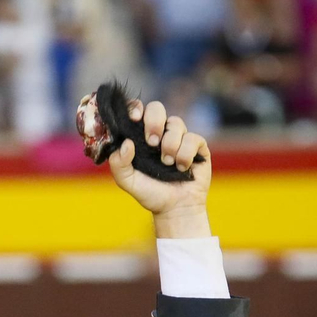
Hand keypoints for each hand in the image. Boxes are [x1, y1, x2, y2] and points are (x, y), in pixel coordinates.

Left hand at [106, 98, 210, 228]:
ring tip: (167, 163)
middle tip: (151, 142)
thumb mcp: (127, 181)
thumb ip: (119, 164)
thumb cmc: (150, 193)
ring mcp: (179, 138)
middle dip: (154, 121)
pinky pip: (192, 138)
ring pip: (176, 123)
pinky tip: (182, 168)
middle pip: (157, 108)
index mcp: (140, 136)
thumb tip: (126, 144)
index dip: (135, 108)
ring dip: (170, 144)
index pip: (137, 111)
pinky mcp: (197, 145)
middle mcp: (160, 133)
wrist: (175, 208)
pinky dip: (185, 154)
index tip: (135, 117)